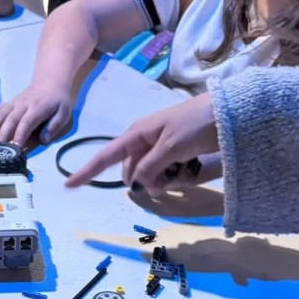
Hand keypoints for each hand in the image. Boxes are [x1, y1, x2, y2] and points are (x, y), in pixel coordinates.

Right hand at [0, 83, 71, 144]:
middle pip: (10, 120)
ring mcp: (14, 103)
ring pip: (0, 115)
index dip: (19, 135)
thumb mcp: (64, 113)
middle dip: (2, 135)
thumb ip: (54, 126)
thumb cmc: (58, 101)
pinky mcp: (10, 102)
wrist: (50, 82)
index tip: (15, 148)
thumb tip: (44, 140)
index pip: (26, 123)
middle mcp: (23, 105)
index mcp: (37, 108)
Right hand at [64, 92, 218, 196]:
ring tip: (188, 167)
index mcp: (137, 135)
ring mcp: (161, 149)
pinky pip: (168, 175)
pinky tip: (194, 166)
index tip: (68, 185)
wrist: (229, 113)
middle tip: (171, 179)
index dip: (87, 171)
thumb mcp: (170, 147)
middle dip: (148, 181)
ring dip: (168, 180)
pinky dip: (179, 176)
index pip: (106, 156)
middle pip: (133, 173)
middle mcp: (145, 142)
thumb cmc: (196, 124)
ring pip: (152, 177)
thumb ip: (149, 168)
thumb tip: (137, 185)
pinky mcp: (176, 155)